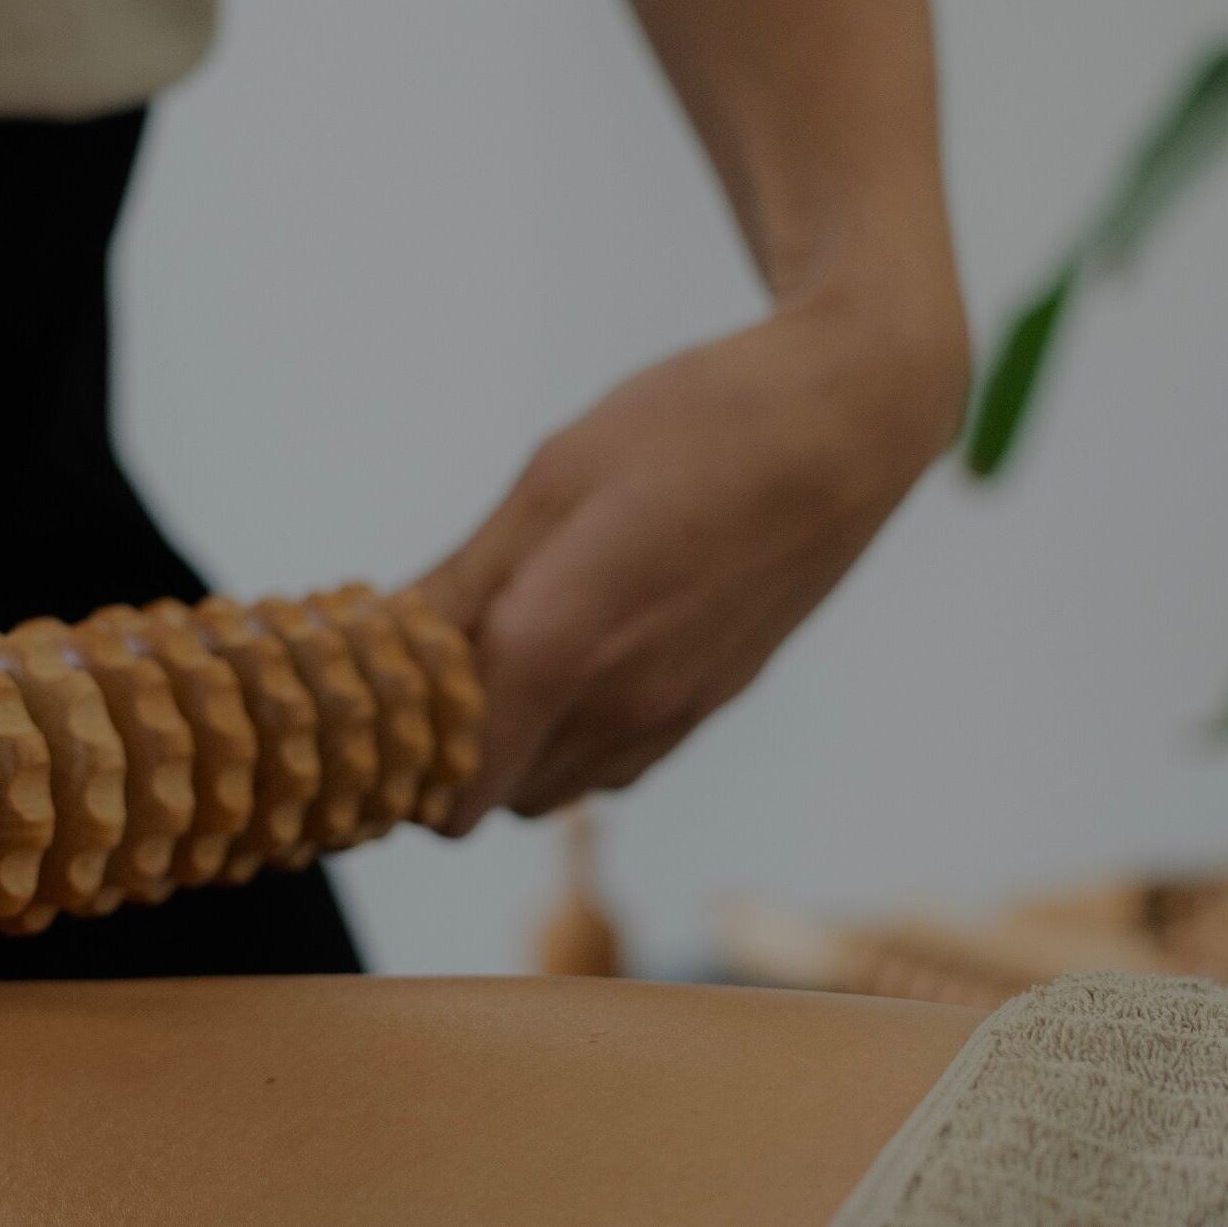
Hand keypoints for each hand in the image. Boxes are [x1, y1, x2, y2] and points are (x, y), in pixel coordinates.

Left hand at [416, 273, 968, 833]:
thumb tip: (383, 643)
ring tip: (506, 650)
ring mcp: (676, 714)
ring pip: (557, 788)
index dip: (402, 764)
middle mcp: (620, 707)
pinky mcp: (715, 703)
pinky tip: (583, 652)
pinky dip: (577, 737)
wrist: (847, 425)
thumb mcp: (550, 478)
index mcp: (558, 647)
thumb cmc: (692, 427)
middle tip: (432, 663)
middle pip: (494, 802)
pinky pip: (618, 763)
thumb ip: (462, 580)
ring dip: (514, 749)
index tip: (381, 703)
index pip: (452, 792)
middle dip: (449, 753)